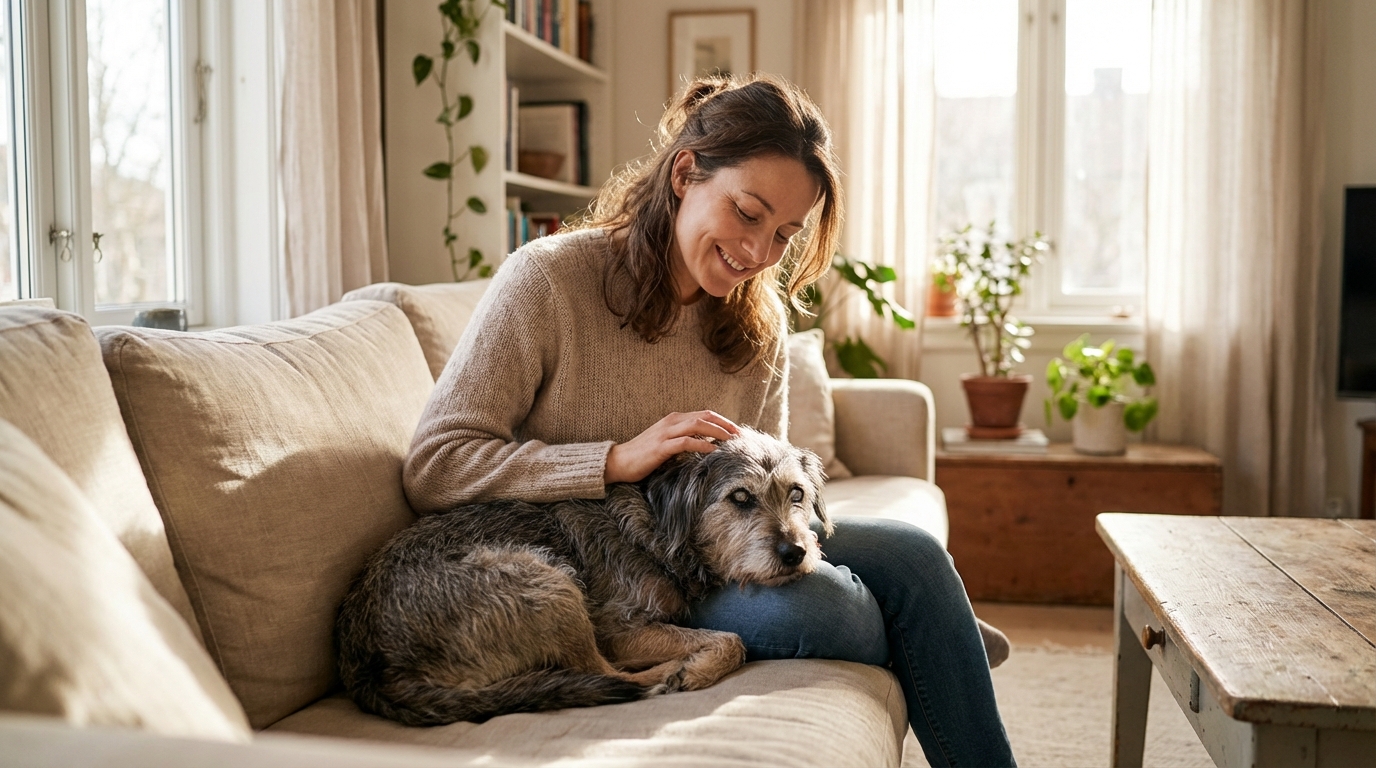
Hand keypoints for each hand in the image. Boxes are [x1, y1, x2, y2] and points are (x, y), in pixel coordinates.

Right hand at [604, 411, 739, 483]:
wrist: (619, 461)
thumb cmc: (643, 455)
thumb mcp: (666, 442)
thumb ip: (683, 439)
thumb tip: (706, 444)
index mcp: (674, 419)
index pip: (704, 414)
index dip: (722, 421)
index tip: (736, 431)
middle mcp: (671, 421)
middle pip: (705, 416)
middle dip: (725, 425)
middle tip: (740, 435)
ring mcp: (666, 433)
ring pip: (698, 425)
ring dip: (718, 432)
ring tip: (732, 441)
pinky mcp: (661, 446)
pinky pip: (686, 442)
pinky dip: (702, 444)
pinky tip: (713, 451)